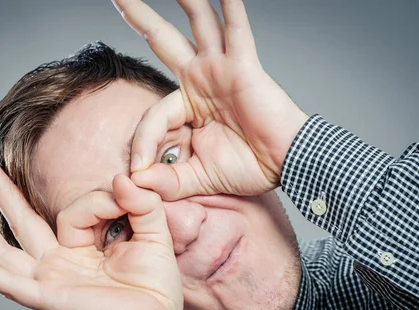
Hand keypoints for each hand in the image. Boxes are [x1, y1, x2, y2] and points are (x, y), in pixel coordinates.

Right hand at [0, 160, 182, 309]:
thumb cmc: (155, 287)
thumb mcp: (154, 235)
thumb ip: (142, 204)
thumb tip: (121, 178)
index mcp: (82, 248)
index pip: (75, 210)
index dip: (101, 200)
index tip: (126, 197)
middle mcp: (60, 262)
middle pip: (24, 223)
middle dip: (3, 194)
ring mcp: (51, 280)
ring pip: (7, 251)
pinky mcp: (49, 298)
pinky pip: (13, 286)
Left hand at [112, 0, 308, 198]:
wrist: (284, 165)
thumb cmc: (247, 168)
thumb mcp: (197, 178)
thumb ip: (167, 181)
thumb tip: (135, 182)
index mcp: (189, 105)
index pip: (152, 116)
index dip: (142, 143)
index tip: (139, 171)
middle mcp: (201, 80)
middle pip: (163, 42)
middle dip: (141, 18)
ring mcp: (221, 69)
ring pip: (197, 25)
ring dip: (185, 0)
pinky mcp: (243, 67)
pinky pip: (235, 32)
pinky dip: (230, 8)